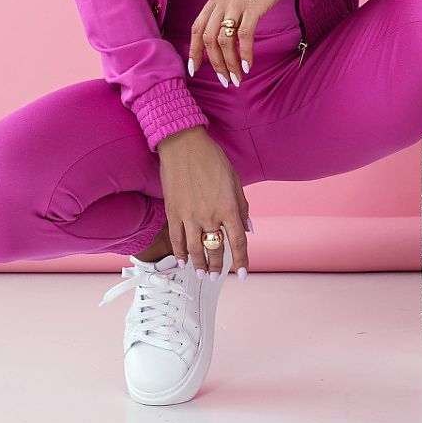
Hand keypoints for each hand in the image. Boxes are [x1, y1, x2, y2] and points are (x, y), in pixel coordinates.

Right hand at [158, 127, 250, 275]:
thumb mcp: (235, 181)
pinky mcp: (173, 212)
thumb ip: (242, 207)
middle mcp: (210, 215)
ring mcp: (189, 216)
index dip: (241, 261)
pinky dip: (179, 254)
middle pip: (216, 249)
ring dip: (199, 265)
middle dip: (218, 266)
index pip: (238, 242)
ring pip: (195, 250)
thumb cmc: (213, 159)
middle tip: (217, 277)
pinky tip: (183, 262)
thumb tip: (247, 228)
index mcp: (229, 207)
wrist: (184, 145)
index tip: (242, 274)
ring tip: (203, 275)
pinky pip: (176, 240)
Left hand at [188, 0, 291, 87]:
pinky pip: (244, 36)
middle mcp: (222, 1)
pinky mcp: (253, 7)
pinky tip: (248, 66)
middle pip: (208, 39)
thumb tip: (228, 31)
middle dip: (214, 64)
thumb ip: (229, 7)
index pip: (197, 28)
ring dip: (230, 64)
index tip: (194, 69)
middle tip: (224, 80)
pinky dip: (244, 54)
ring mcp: (236, 4)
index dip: (194, 51)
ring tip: (237, 78)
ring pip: (224, 40)